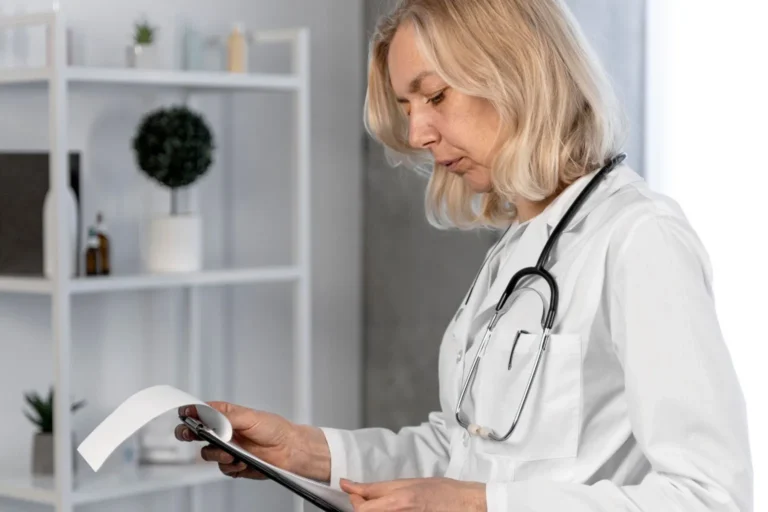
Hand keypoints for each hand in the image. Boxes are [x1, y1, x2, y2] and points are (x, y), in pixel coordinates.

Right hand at [174, 402, 329, 481]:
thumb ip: (226, 416)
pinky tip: (241, 462)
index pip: (202, 413)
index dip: (191, 413)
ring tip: (231, 454)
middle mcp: (225, 432)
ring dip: (216, 454)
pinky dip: (230, 466)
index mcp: (227, 416)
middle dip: (189, 433)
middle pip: (197, 433)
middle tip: (189, 434)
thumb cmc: (275, 429)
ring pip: (208, 453)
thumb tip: (208, 413)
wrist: (289, 451)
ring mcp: (228, 449)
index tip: (185, 414)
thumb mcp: (250, 417)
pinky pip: (222, 468)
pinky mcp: (233, 464)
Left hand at [340, 477, 485, 511]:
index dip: (353, 500)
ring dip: (373, 510)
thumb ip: (379, 487)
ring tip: (380, 503)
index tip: (350, 490)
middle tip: (363, 498)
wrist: (466, 504)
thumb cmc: (443, 491)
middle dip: (360, 507)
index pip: (362, 509)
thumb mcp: (409, 483)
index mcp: (399, 501)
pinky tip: (391, 508)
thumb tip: (352, 486)